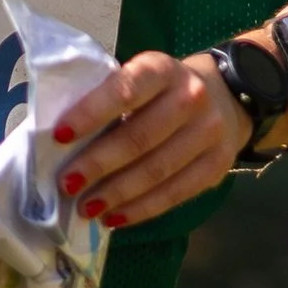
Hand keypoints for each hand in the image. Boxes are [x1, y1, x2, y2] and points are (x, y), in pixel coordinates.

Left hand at [50, 48, 259, 226]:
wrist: (227, 96)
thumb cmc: (162, 92)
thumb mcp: (141, 79)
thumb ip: (109, 101)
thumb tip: (63, 143)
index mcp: (161, 69)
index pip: (125, 90)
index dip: (90, 113)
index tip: (59, 136)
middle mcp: (191, 97)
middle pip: (139, 137)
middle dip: (98, 164)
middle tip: (67, 184)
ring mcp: (209, 132)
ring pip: (157, 170)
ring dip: (116, 193)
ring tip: (86, 207)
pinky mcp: (218, 165)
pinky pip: (176, 193)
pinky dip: (142, 209)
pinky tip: (116, 217)